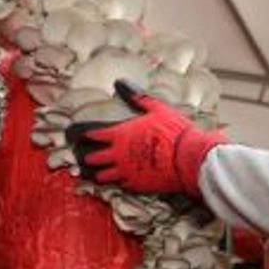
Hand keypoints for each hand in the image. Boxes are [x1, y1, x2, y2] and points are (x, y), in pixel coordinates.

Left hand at [67, 80, 228, 196]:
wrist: (190, 157)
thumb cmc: (175, 130)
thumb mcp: (157, 108)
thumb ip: (136, 97)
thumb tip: (120, 82)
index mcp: (120, 134)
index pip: (92, 135)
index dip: (83, 135)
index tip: (78, 135)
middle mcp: (118, 155)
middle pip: (92, 159)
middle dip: (88, 157)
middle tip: (86, 157)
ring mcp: (126, 172)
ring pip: (102, 177)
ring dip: (98, 174)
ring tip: (96, 173)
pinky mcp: (137, 185)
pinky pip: (120, 186)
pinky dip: (119, 182)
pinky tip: (121, 180)